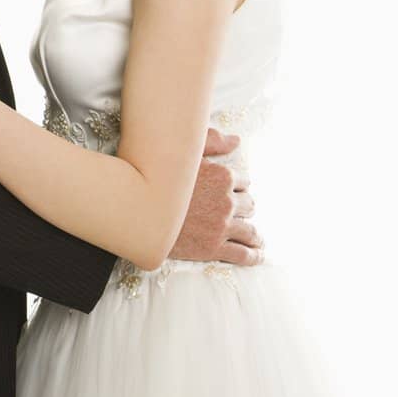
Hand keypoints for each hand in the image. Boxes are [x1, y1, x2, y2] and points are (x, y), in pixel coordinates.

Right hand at [170, 126, 262, 266]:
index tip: (234, 192)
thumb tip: (236, 141)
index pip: (244, 182)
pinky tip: (257, 254)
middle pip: (249, 205)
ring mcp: (222, 226)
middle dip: (244, 208)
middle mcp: (227, 201)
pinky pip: (243, 254)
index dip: (238, 187)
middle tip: (240, 213)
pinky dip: (253, 255)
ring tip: (256, 239)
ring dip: (254, 234)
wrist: (140, 209)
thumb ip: (213, 142)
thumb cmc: (160, 176)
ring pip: (250, 231)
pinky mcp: (214, 247)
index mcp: (223, 176)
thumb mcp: (186, 152)